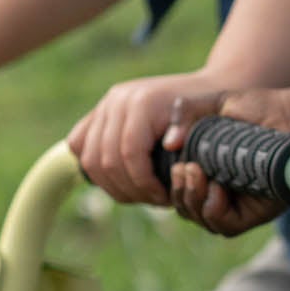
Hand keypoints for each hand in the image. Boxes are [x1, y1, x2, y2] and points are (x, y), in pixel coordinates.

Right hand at [68, 74, 225, 206]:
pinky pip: (80, 146)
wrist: (203, 90)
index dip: (143, 184)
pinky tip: (123, 182)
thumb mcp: (209, 117)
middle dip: (129, 189)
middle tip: (154, 200)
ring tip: (141, 195)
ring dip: (112, 186)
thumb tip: (170, 144)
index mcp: (142, 102)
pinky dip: (96, 170)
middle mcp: (117, 100)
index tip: (164, 198)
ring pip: (89, 158)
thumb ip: (189, 128)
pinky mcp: (100, 113)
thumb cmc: (209, 109)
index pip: (129, 154)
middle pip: (105, 160)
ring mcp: (105, 105)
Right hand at [160, 85, 289, 237]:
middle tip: (187, 168)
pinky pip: (225, 226)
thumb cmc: (260, 109)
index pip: (179, 189)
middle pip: (186, 208)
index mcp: (207, 170)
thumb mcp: (218, 103)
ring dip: (193, 200)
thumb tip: (169, 144)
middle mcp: (221, 192)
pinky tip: (218, 189)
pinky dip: (214, 211)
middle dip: (180, 192)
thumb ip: (187, 111)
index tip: (176, 163)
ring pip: (202, 219)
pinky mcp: (254, 215)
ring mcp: (237, 205)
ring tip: (198, 173)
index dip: (172, 183)